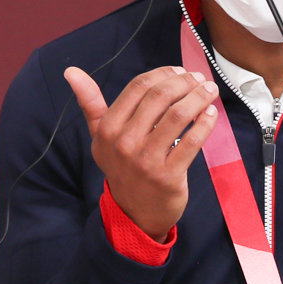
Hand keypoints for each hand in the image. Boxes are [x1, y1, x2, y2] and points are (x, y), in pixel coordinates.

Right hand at [65, 65, 221, 241]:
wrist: (134, 212)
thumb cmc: (121, 166)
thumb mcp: (101, 136)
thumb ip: (90, 103)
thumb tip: (71, 71)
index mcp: (108, 128)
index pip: (139, 87)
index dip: (163, 73)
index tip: (179, 71)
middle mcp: (124, 142)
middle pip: (160, 97)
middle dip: (185, 82)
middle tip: (199, 79)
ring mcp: (146, 160)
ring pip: (178, 116)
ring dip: (199, 97)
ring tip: (210, 91)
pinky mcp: (168, 175)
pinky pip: (191, 141)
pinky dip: (205, 123)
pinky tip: (211, 113)